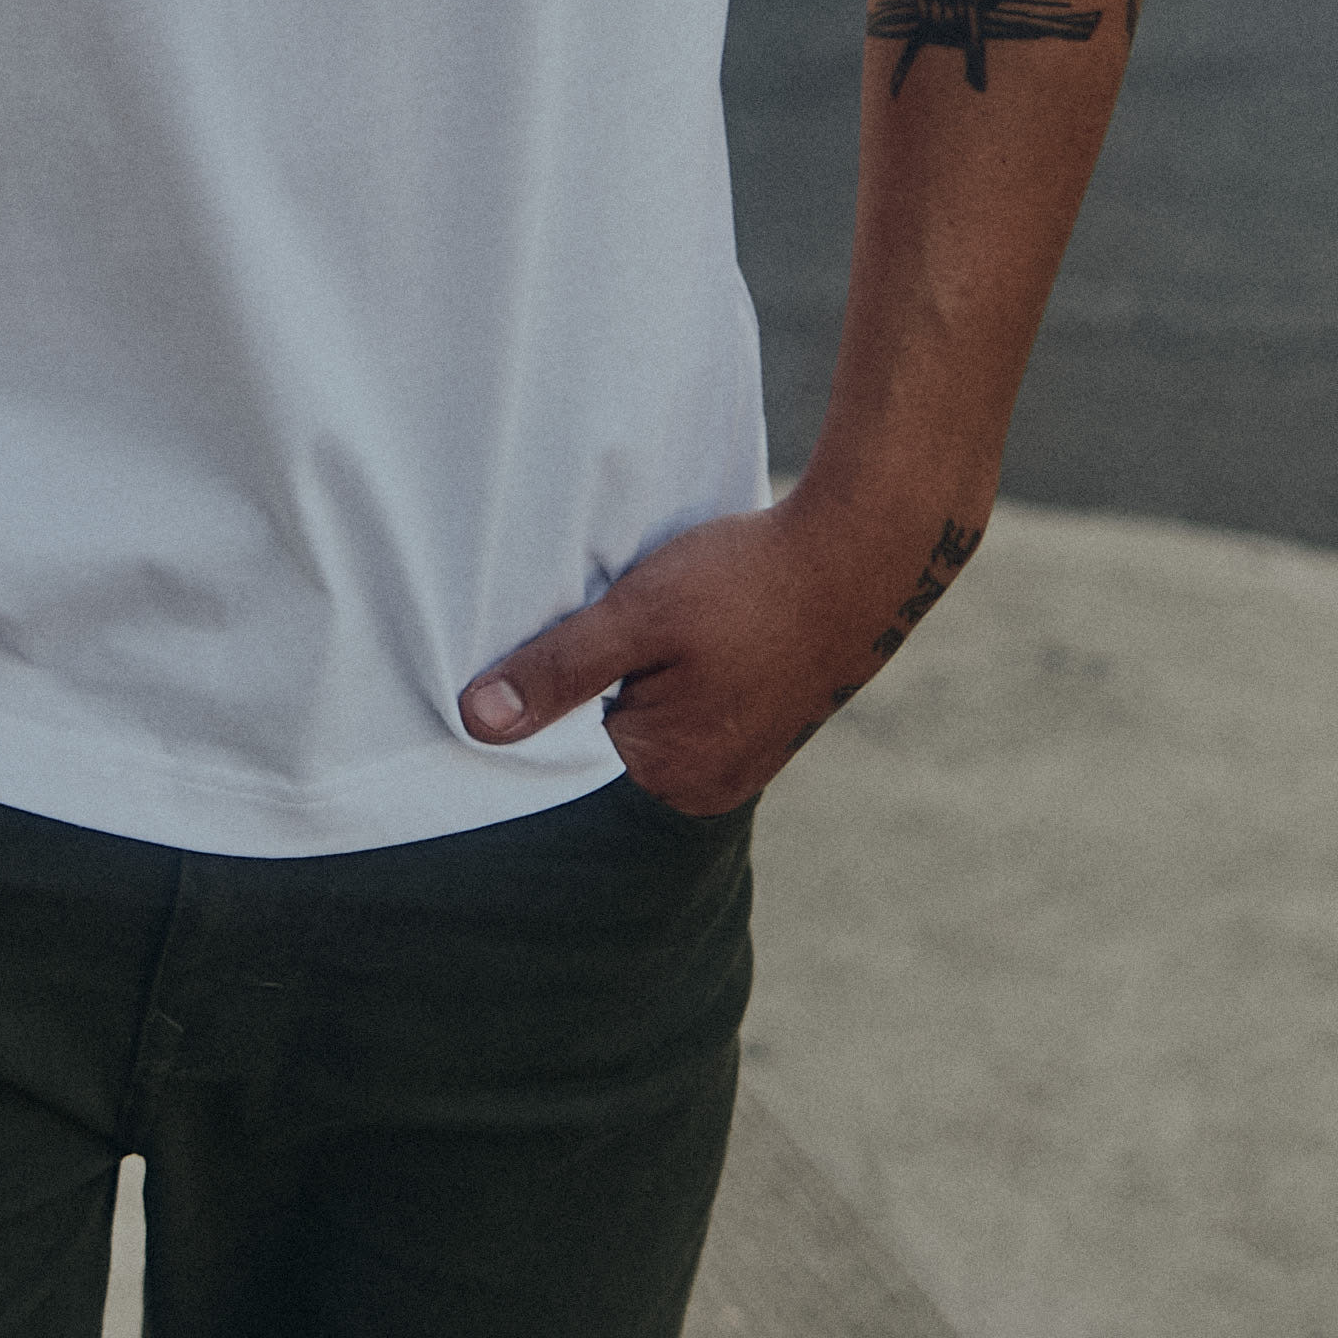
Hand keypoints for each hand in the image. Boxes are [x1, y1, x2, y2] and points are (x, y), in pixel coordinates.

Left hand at [458, 491, 988, 815]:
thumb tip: (476, 723)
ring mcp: (743, 757)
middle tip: (615, 621)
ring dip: (641, 673)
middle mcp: (709, 786)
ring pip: (652, 715)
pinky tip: (692, 628)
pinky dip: (678, 669)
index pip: (568, 751)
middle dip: (602, 684)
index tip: (551, 644)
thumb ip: (557, 670)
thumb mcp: (638, 615)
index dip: (550, 695)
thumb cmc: (749, 582)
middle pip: (613, 736)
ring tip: (661, 621)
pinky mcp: (766, 722)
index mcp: (672, 777)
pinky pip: (693, 704)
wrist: (862, 552)